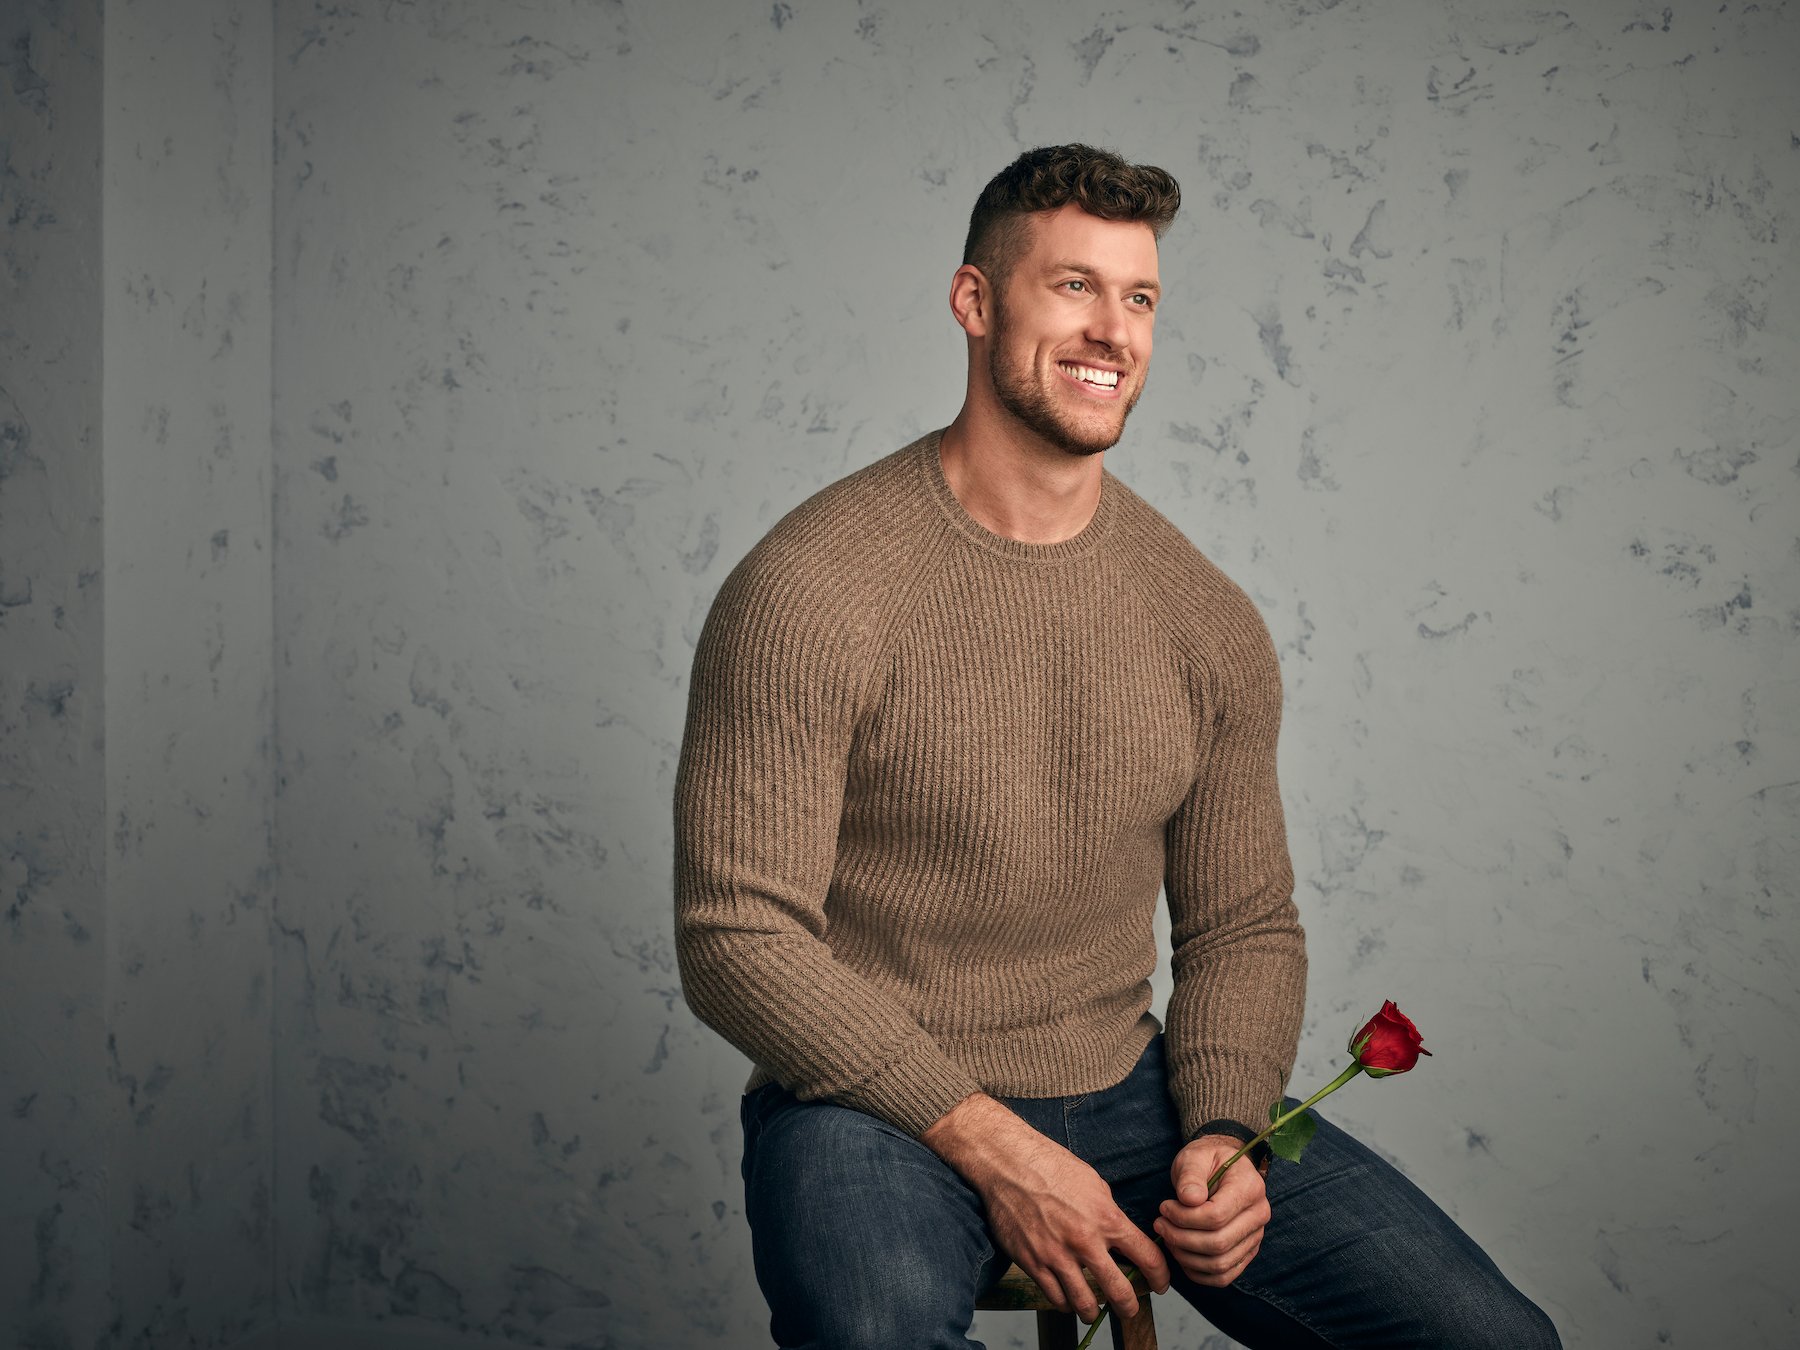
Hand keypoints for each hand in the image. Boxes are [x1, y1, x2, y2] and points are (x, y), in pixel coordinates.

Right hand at [923, 1094, 1169, 1323]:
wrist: (1009, 1163)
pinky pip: (1054, 1297)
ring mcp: (1057, 1255)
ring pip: (1084, 1304)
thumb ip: (1109, 1213)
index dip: (1160, 1276)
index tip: (1160, 1284)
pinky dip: (1063, 1302)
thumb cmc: (1051, 1165)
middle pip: (1119, 1292)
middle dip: (1130, 1307)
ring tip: (1094, 1310)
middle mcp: (1084, 1241)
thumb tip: (1120, 1235)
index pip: (1147, 1258)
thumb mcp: (1094, 1184)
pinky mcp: (1032, 1262)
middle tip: (1130, 1311)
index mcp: (1106, 1218)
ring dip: (1093, 1311)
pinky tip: (1066, 1298)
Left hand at [1154, 1134, 1270, 1287]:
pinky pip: (1224, 1276)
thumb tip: (1189, 1200)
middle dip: (1181, 1238)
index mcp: (1250, 1188)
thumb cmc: (1207, 1160)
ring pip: (1220, 1264)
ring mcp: (1255, 1237)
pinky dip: (1199, 1272)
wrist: (1222, 1166)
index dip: (1184, 1217)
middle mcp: (1259, 1215)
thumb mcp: (1194, 1156)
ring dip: (1186, 1257)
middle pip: (1218, 1243)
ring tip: (1168, 1237)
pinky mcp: (1246, 1252)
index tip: (1164, 1207)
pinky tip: (1181, 1255)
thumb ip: (1190, 1175)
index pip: (1216, 1216)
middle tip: (1160, 1224)